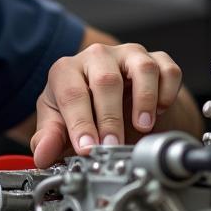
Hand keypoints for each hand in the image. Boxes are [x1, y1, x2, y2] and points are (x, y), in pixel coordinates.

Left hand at [31, 41, 183, 167]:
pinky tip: (159, 110)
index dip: (79, 123)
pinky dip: (167, 91)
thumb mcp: (58, 123)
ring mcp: (128, 55)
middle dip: (109, 118)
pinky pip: (168, 70)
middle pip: (106, 80)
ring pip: (142, 67)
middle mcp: (97, 57)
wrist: (114, 101)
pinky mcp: (156, 59)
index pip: (72, 93)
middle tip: (112, 145)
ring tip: (141, 126)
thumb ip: (49, 139)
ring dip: (144, 99)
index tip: (86, 148)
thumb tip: (41, 155)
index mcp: (67, 70)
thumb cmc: (82, 109)